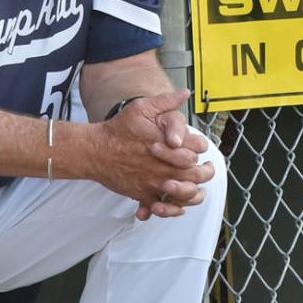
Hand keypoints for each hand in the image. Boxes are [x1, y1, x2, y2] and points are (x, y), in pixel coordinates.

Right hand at [93, 91, 217, 220]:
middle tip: (207, 168)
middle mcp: (164, 165)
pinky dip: (173, 209)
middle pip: (197, 174)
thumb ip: (165, 101)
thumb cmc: (118, 130)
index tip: (200, 147)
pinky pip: (164, 208)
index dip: (202, 147)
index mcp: (168, 144)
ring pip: (186, 195)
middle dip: (206, 171)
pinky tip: (176, 203)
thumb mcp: (141, 108)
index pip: (199, 148)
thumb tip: (184, 93)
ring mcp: (155, 182)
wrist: (95, 150)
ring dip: (195, 192)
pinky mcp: (144, 194)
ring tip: (197, 187)